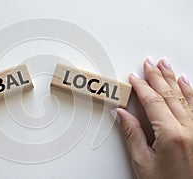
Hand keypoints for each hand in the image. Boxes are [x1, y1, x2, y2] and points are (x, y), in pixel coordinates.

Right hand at [114, 57, 192, 178]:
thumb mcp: (143, 164)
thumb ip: (132, 135)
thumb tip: (121, 114)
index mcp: (172, 136)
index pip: (153, 102)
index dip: (141, 87)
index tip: (133, 78)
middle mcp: (190, 130)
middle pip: (170, 95)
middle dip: (157, 76)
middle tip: (149, 62)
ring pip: (186, 97)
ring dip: (173, 79)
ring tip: (166, 65)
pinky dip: (191, 92)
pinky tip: (186, 83)